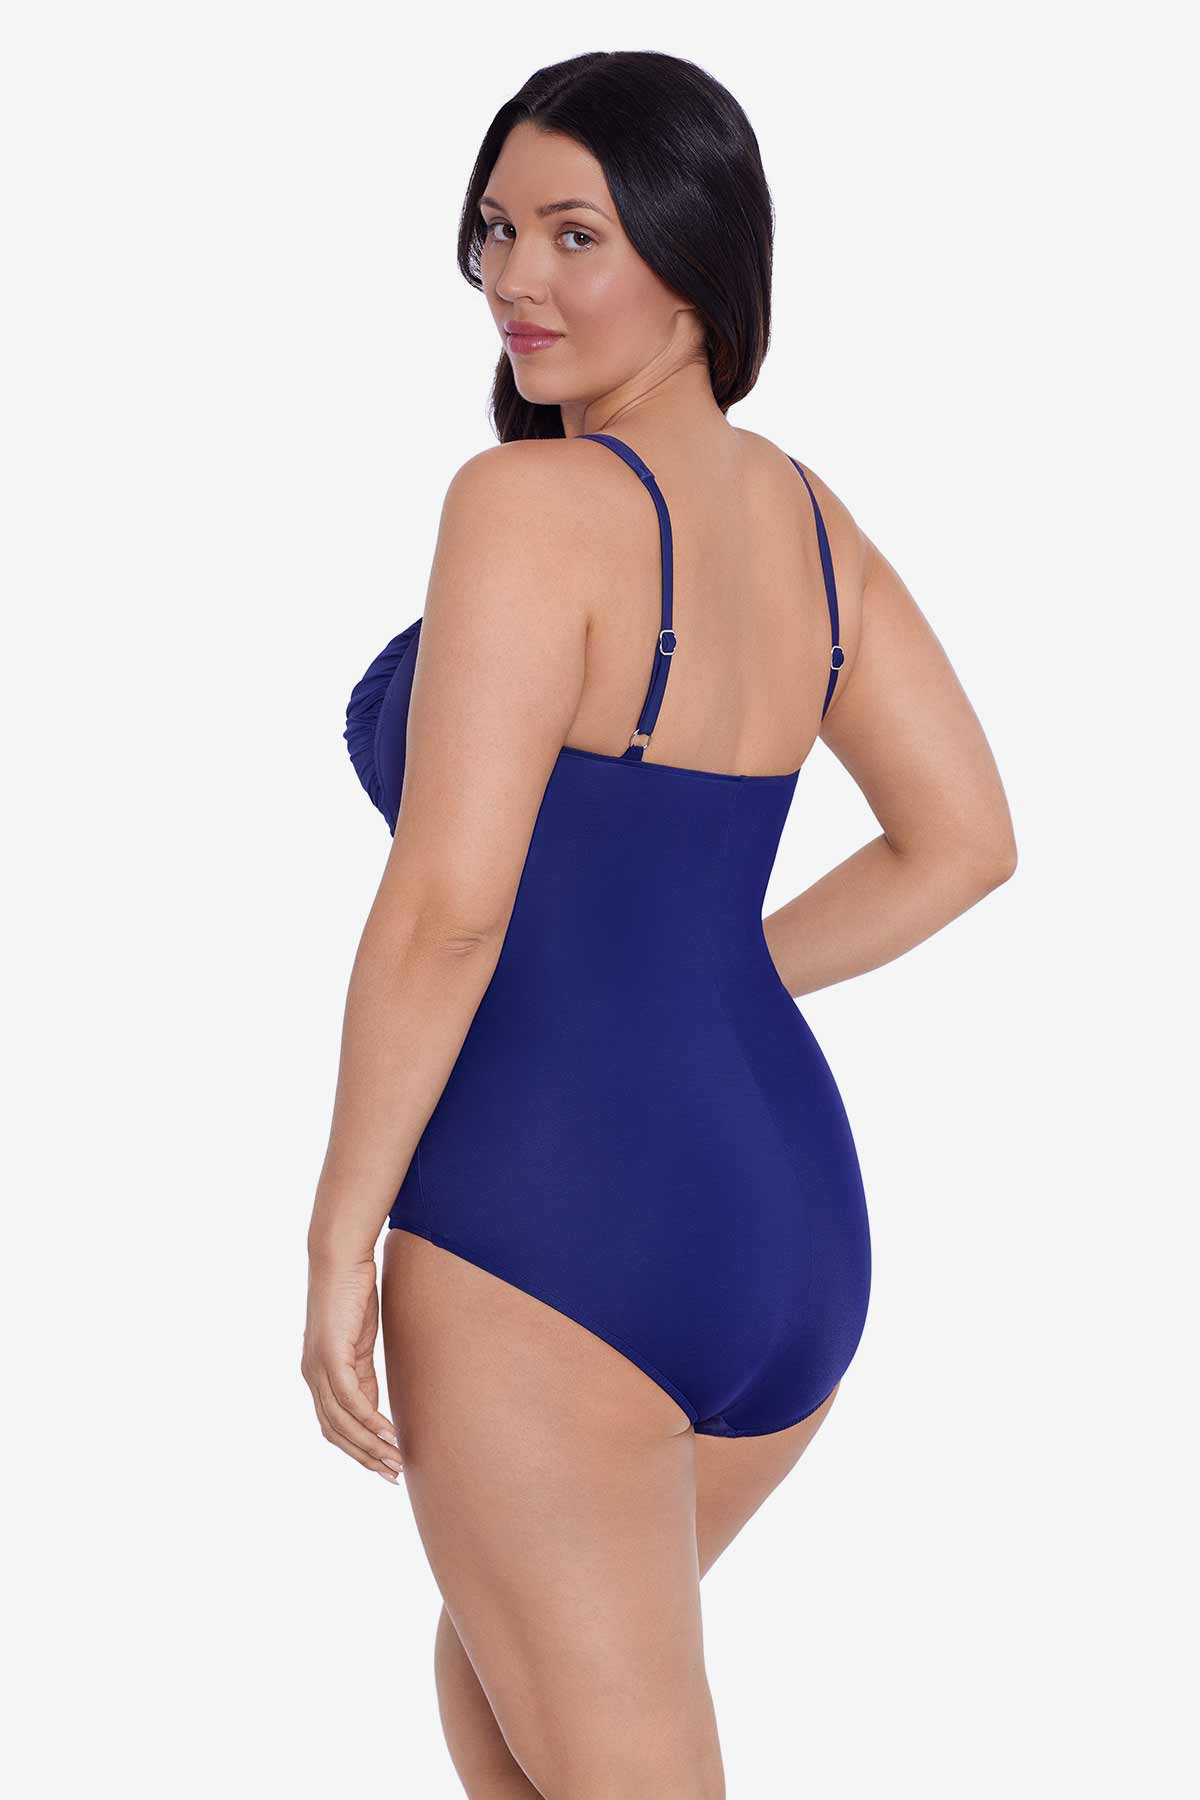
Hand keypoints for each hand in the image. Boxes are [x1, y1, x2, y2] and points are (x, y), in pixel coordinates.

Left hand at [302, 1254, 402, 1482]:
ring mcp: (318, 1368)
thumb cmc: (351, 1293)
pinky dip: (370, 1421)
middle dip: (365, 1458)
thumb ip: (362, 1373)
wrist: (340, 1258)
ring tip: (396, 1461)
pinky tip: (389, 1434)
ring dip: (370, 1446)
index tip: (384, 1465)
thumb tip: (373, 1405)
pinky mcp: (331, 1356)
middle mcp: (312, 1376)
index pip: (334, 1426)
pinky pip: (350, 1400)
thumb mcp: (359, 1341)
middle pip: (335, 1432)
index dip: (358, 1449)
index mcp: (318, 1374)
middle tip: (392, 1475)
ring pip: (342, 1422)